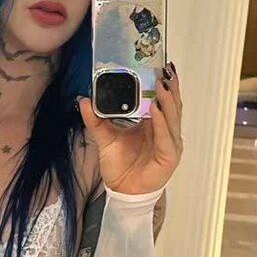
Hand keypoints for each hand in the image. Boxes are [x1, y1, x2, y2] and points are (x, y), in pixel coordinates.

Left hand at [78, 65, 182, 194]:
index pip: (164, 99)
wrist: (122, 191)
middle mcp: (165, 131)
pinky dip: (162, 123)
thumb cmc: (120, 165)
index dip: (165, 84)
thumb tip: (84, 100)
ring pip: (172, 118)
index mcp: (154, 123)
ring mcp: (169, 144)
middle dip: (170, 87)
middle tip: (165, 70)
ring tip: (161, 84)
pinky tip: (157, 110)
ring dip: (167, 100)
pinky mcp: (169, 157)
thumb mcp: (105, 137)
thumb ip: (95, 119)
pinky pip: (166, 137)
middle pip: (172, 105)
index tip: (162, 66)